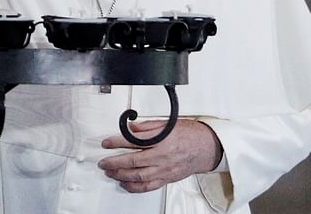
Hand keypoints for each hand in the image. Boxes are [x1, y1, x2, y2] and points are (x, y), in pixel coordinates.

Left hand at [97, 119, 222, 192]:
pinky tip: (125, 184)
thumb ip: (146, 127)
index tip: (106, 143)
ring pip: (138, 177)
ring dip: (121, 175)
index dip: (116, 142)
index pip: (133, 142)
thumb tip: (129, 128)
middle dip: (114, 162)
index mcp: (161, 140)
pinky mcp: (167, 178)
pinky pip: (148, 186)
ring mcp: (165, 170)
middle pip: (133, 162)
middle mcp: (162, 157)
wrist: (208, 148)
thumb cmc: (190, 134)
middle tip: (103, 162)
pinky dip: (134, 187)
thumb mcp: (167, 124)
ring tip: (110, 172)